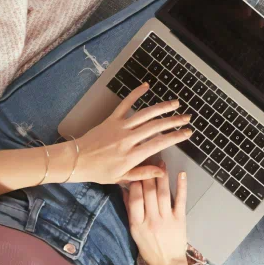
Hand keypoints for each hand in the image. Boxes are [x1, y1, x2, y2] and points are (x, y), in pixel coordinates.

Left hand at [74, 82, 190, 184]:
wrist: (77, 160)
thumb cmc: (99, 171)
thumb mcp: (122, 178)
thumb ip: (143, 173)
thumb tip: (162, 172)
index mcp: (132, 155)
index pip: (159, 143)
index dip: (175, 137)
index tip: (187, 133)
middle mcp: (128, 139)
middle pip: (155, 127)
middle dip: (174, 121)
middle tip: (187, 118)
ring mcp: (120, 127)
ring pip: (145, 114)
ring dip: (161, 107)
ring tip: (175, 104)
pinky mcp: (111, 119)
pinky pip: (125, 104)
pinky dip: (135, 94)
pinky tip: (146, 86)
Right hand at [124, 165, 188, 264]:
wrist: (167, 263)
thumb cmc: (148, 248)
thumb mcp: (134, 231)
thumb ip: (130, 211)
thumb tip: (125, 190)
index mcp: (137, 223)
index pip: (134, 198)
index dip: (135, 182)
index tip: (135, 169)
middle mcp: (151, 220)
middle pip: (149, 193)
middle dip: (148, 174)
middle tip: (148, 160)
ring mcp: (166, 219)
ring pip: (163, 193)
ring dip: (162, 176)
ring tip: (161, 163)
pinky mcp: (180, 220)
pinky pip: (180, 200)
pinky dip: (182, 186)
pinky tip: (181, 174)